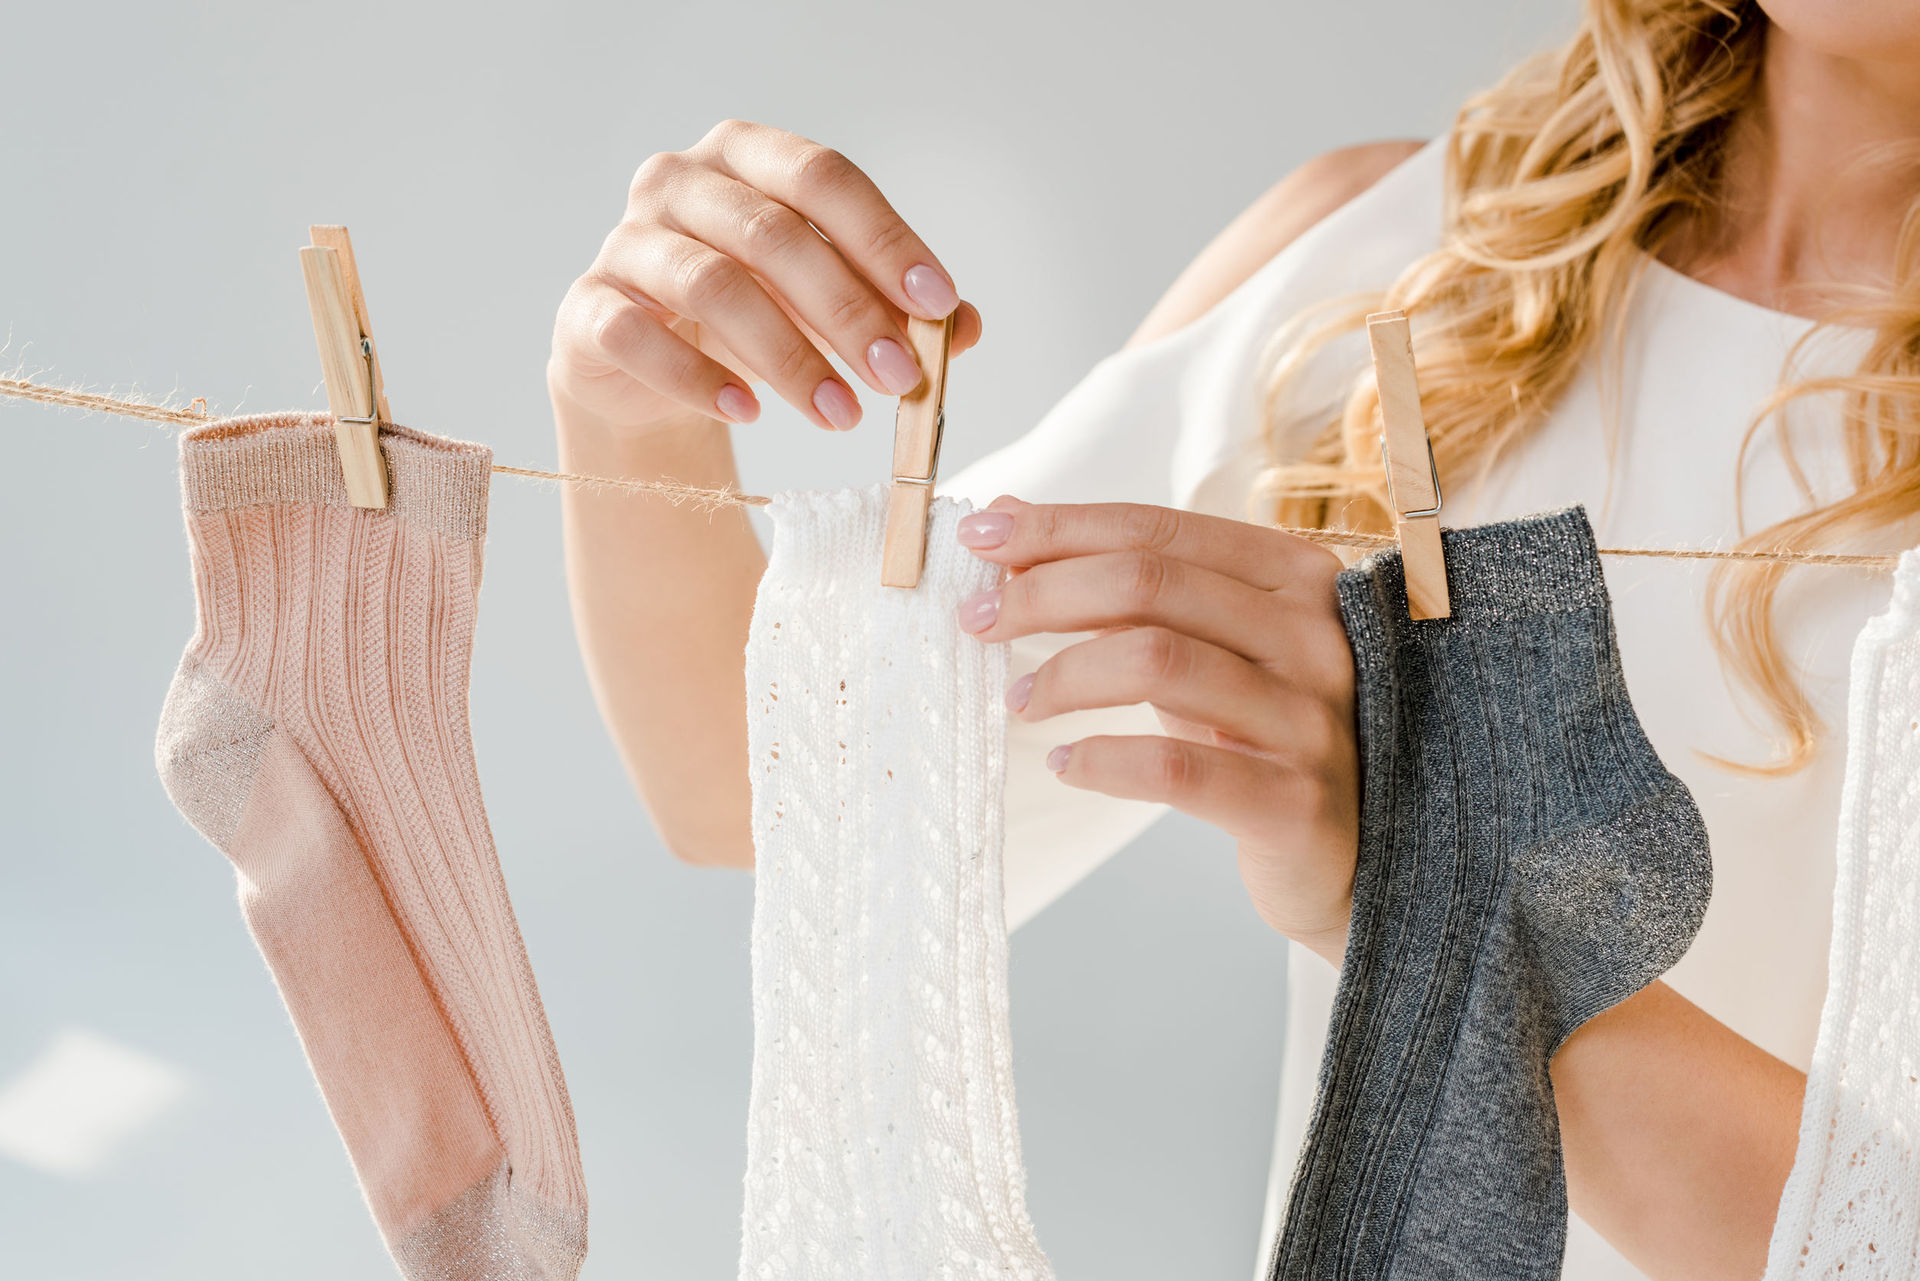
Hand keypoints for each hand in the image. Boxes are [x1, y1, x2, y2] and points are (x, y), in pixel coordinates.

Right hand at [549, 118, 983, 433]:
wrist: (647, 371)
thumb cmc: (748, 318)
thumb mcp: (826, 308)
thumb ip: (893, 309)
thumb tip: (964, 327)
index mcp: (746, 157)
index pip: (823, 178)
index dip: (884, 239)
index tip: (937, 304)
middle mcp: (679, 182)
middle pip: (773, 233)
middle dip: (848, 311)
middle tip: (901, 379)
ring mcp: (626, 241)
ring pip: (713, 286)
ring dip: (789, 357)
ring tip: (842, 415)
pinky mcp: (588, 307)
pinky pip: (638, 336)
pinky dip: (699, 379)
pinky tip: (748, 412)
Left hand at [955, 497, 1359, 964]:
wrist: (1359, 853)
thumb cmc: (1263, 734)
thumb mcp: (1205, 646)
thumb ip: (1125, 586)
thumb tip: (1010, 515)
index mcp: (1296, 575)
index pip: (1158, 528)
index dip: (1060, 525)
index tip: (982, 533)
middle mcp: (1315, 633)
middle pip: (1150, 583)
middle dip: (1043, 592)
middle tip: (976, 618)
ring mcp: (1311, 717)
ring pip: (1157, 661)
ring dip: (1063, 673)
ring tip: (1016, 697)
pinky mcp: (1295, 801)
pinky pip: (1175, 768)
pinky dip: (1103, 760)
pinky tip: (1065, 761)